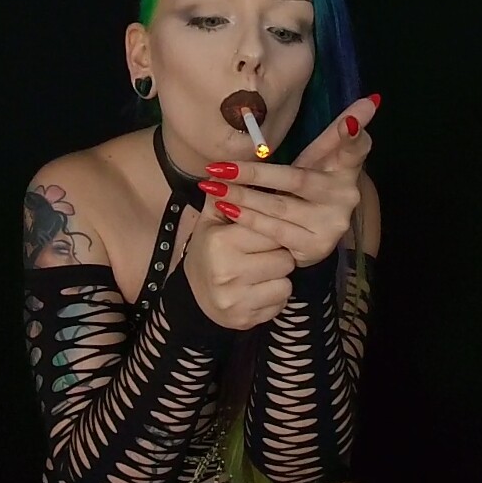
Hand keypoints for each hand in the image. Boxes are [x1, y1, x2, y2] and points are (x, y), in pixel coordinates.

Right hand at [181, 191, 296, 330]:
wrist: (195, 299)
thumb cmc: (209, 252)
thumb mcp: (211, 220)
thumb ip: (224, 192)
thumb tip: (228, 162)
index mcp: (220, 242)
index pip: (270, 229)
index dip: (271, 230)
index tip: (264, 232)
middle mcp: (227, 272)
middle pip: (284, 257)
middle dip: (278, 253)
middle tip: (262, 253)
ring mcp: (237, 300)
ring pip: (286, 281)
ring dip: (278, 275)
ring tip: (260, 271)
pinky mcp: (247, 320)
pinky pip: (282, 301)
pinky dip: (275, 295)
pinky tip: (258, 289)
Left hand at [201, 96, 378, 266]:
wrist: (315, 231)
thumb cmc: (314, 183)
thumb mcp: (324, 156)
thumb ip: (337, 131)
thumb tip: (372, 98)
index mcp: (348, 167)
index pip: (354, 147)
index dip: (352, 136)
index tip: (350, 123)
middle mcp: (346, 197)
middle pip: (296, 179)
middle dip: (253, 173)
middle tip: (216, 167)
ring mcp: (331, 224)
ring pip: (279, 206)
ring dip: (241, 196)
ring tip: (212, 186)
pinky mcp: (315, 247)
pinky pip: (274, 230)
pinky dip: (247, 218)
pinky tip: (225, 209)